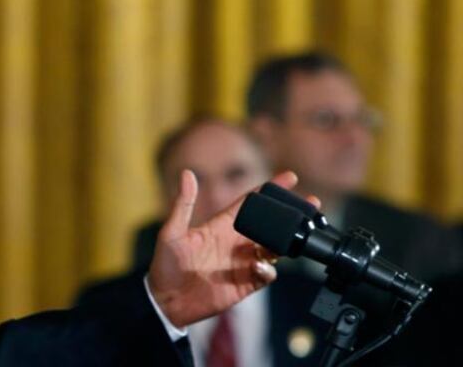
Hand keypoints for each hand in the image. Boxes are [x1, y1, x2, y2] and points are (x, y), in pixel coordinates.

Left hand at [147, 170, 315, 326]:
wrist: (165, 302)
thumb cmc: (164, 266)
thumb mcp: (171, 233)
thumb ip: (183, 204)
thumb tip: (187, 173)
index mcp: (220, 226)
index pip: (250, 203)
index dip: (269, 189)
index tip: (290, 176)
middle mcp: (235, 242)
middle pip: (269, 224)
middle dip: (290, 214)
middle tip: (310, 203)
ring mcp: (242, 263)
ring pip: (274, 248)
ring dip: (285, 242)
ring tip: (293, 235)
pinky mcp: (246, 284)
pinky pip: (266, 274)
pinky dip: (267, 270)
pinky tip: (259, 266)